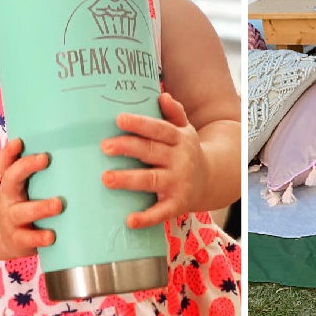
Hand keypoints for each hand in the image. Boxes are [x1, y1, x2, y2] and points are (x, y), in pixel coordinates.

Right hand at [0, 138, 60, 257]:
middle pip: (11, 179)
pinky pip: (28, 239)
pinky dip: (39, 238)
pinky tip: (51, 236)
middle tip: (45, 158)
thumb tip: (62, 140)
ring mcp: (13, 219)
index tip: (21, 141)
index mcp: (11, 181)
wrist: (6, 236)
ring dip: (40, 207)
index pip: (6, 162)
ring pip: (22, 212)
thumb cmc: (22, 202)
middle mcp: (9, 198)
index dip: (11, 151)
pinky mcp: (20, 239)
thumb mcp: (23, 185)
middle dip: (27, 167)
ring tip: (58, 204)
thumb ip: (36, 168)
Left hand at [101, 92, 205, 228]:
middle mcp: (180, 160)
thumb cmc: (186, 150)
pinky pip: (161, 212)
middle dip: (128, 148)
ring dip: (129, 180)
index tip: (119, 119)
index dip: (140, 124)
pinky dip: (146, 218)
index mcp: (179, 139)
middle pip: (151, 152)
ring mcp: (178, 183)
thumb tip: (162, 94)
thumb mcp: (185, 129)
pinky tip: (129, 220)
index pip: (158, 129)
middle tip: (104, 146)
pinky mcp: (177, 205)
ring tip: (106, 178)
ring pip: (152, 180)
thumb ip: (174, 112)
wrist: (210, 179)